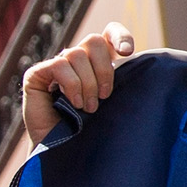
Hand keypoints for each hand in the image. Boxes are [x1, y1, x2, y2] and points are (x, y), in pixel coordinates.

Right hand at [22, 24, 133, 144]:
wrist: (64, 152)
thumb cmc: (93, 129)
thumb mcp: (115, 102)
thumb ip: (126, 82)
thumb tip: (149, 66)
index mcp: (97, 62)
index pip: (108, 33)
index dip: (119, 36)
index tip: (127, 53)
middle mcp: (76, 60)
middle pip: (94, 41)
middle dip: (104, 69)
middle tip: (105, 95)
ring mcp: (55, 66)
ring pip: (77, 54)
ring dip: (87, 83)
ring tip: (89, 107)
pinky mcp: (37, 74)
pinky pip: (59, 65)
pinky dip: (72, 84)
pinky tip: (74, 103)